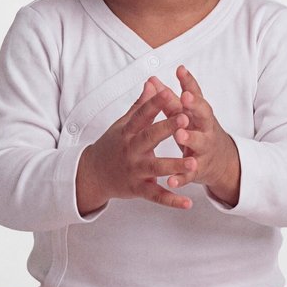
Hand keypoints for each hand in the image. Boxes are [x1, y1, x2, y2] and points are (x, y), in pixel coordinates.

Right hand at [76, 78, 197, 213]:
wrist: (93, 174)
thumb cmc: (112, 145)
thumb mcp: (123, 125)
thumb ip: (140, 106)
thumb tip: (151, 83)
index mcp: (128, 132)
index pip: (141, 115)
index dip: (154, 103)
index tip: (167, 92)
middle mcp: (131, 150)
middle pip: (149, 138)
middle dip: (167, 129)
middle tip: (185, 119)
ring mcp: (135, 170)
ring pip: (156, 168)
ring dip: (175, 166)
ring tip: (193, 163)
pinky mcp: (138, 189)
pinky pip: (157, 196)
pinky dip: (172, 200)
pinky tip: (188, 203)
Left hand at [168, 65, 240, 206]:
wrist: (220, 161)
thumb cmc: (198, 131)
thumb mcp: (187, 115)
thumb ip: (170, 99)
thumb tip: (152, 79)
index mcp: (202, 115)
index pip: (197, 95)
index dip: (189, 85)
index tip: (180, 72)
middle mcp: (206, 130)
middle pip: (203, 117)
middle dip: (194, 108)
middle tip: (184, 99)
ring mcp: (203, 150)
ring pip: (199, 144)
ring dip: (191, 139)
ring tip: (181, 135)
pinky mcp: (198, 171)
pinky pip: (189, 175)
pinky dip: (181, 178)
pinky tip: (171, 180)